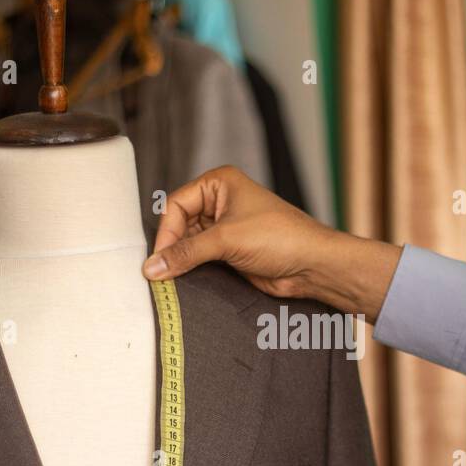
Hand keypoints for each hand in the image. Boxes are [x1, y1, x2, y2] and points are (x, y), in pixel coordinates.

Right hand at [143, 166, 400, 322]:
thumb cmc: (281, 237)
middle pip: (180, 224)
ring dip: (181, 261)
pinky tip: (184, 282)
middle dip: (171, 247)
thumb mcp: (227, 239)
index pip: (177, 204)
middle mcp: (221, 202)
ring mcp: (226, 228)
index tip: (160, 257)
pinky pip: (202, 260)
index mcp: (220, 183)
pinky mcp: (231, 252)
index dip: (166, 231)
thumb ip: (186, 252)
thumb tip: (152, 266)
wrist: (312, 265)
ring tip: (169, 279)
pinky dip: (192, 270)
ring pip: (190, 244)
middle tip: (159, 271)